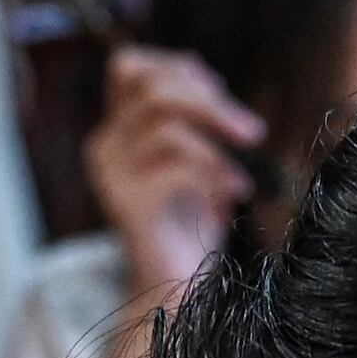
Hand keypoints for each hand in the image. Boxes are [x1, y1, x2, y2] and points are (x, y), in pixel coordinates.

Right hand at [88, 47, 266, 305]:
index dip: (176, 69)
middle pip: (150, 86)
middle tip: (252, 132)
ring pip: (163, 120)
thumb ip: (193, 119)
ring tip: (246, 172)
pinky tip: (234, 196)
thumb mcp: (195, 159)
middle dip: (209, 101)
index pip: (129, 66)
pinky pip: (176, 166)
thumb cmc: (191, 225)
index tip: (220, 92)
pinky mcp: (128, 205)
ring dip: (217, 138)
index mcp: (115, 130)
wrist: (180, 291)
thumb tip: (209, 82)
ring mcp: (111, 175)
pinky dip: (214, 175)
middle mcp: (104, 146)